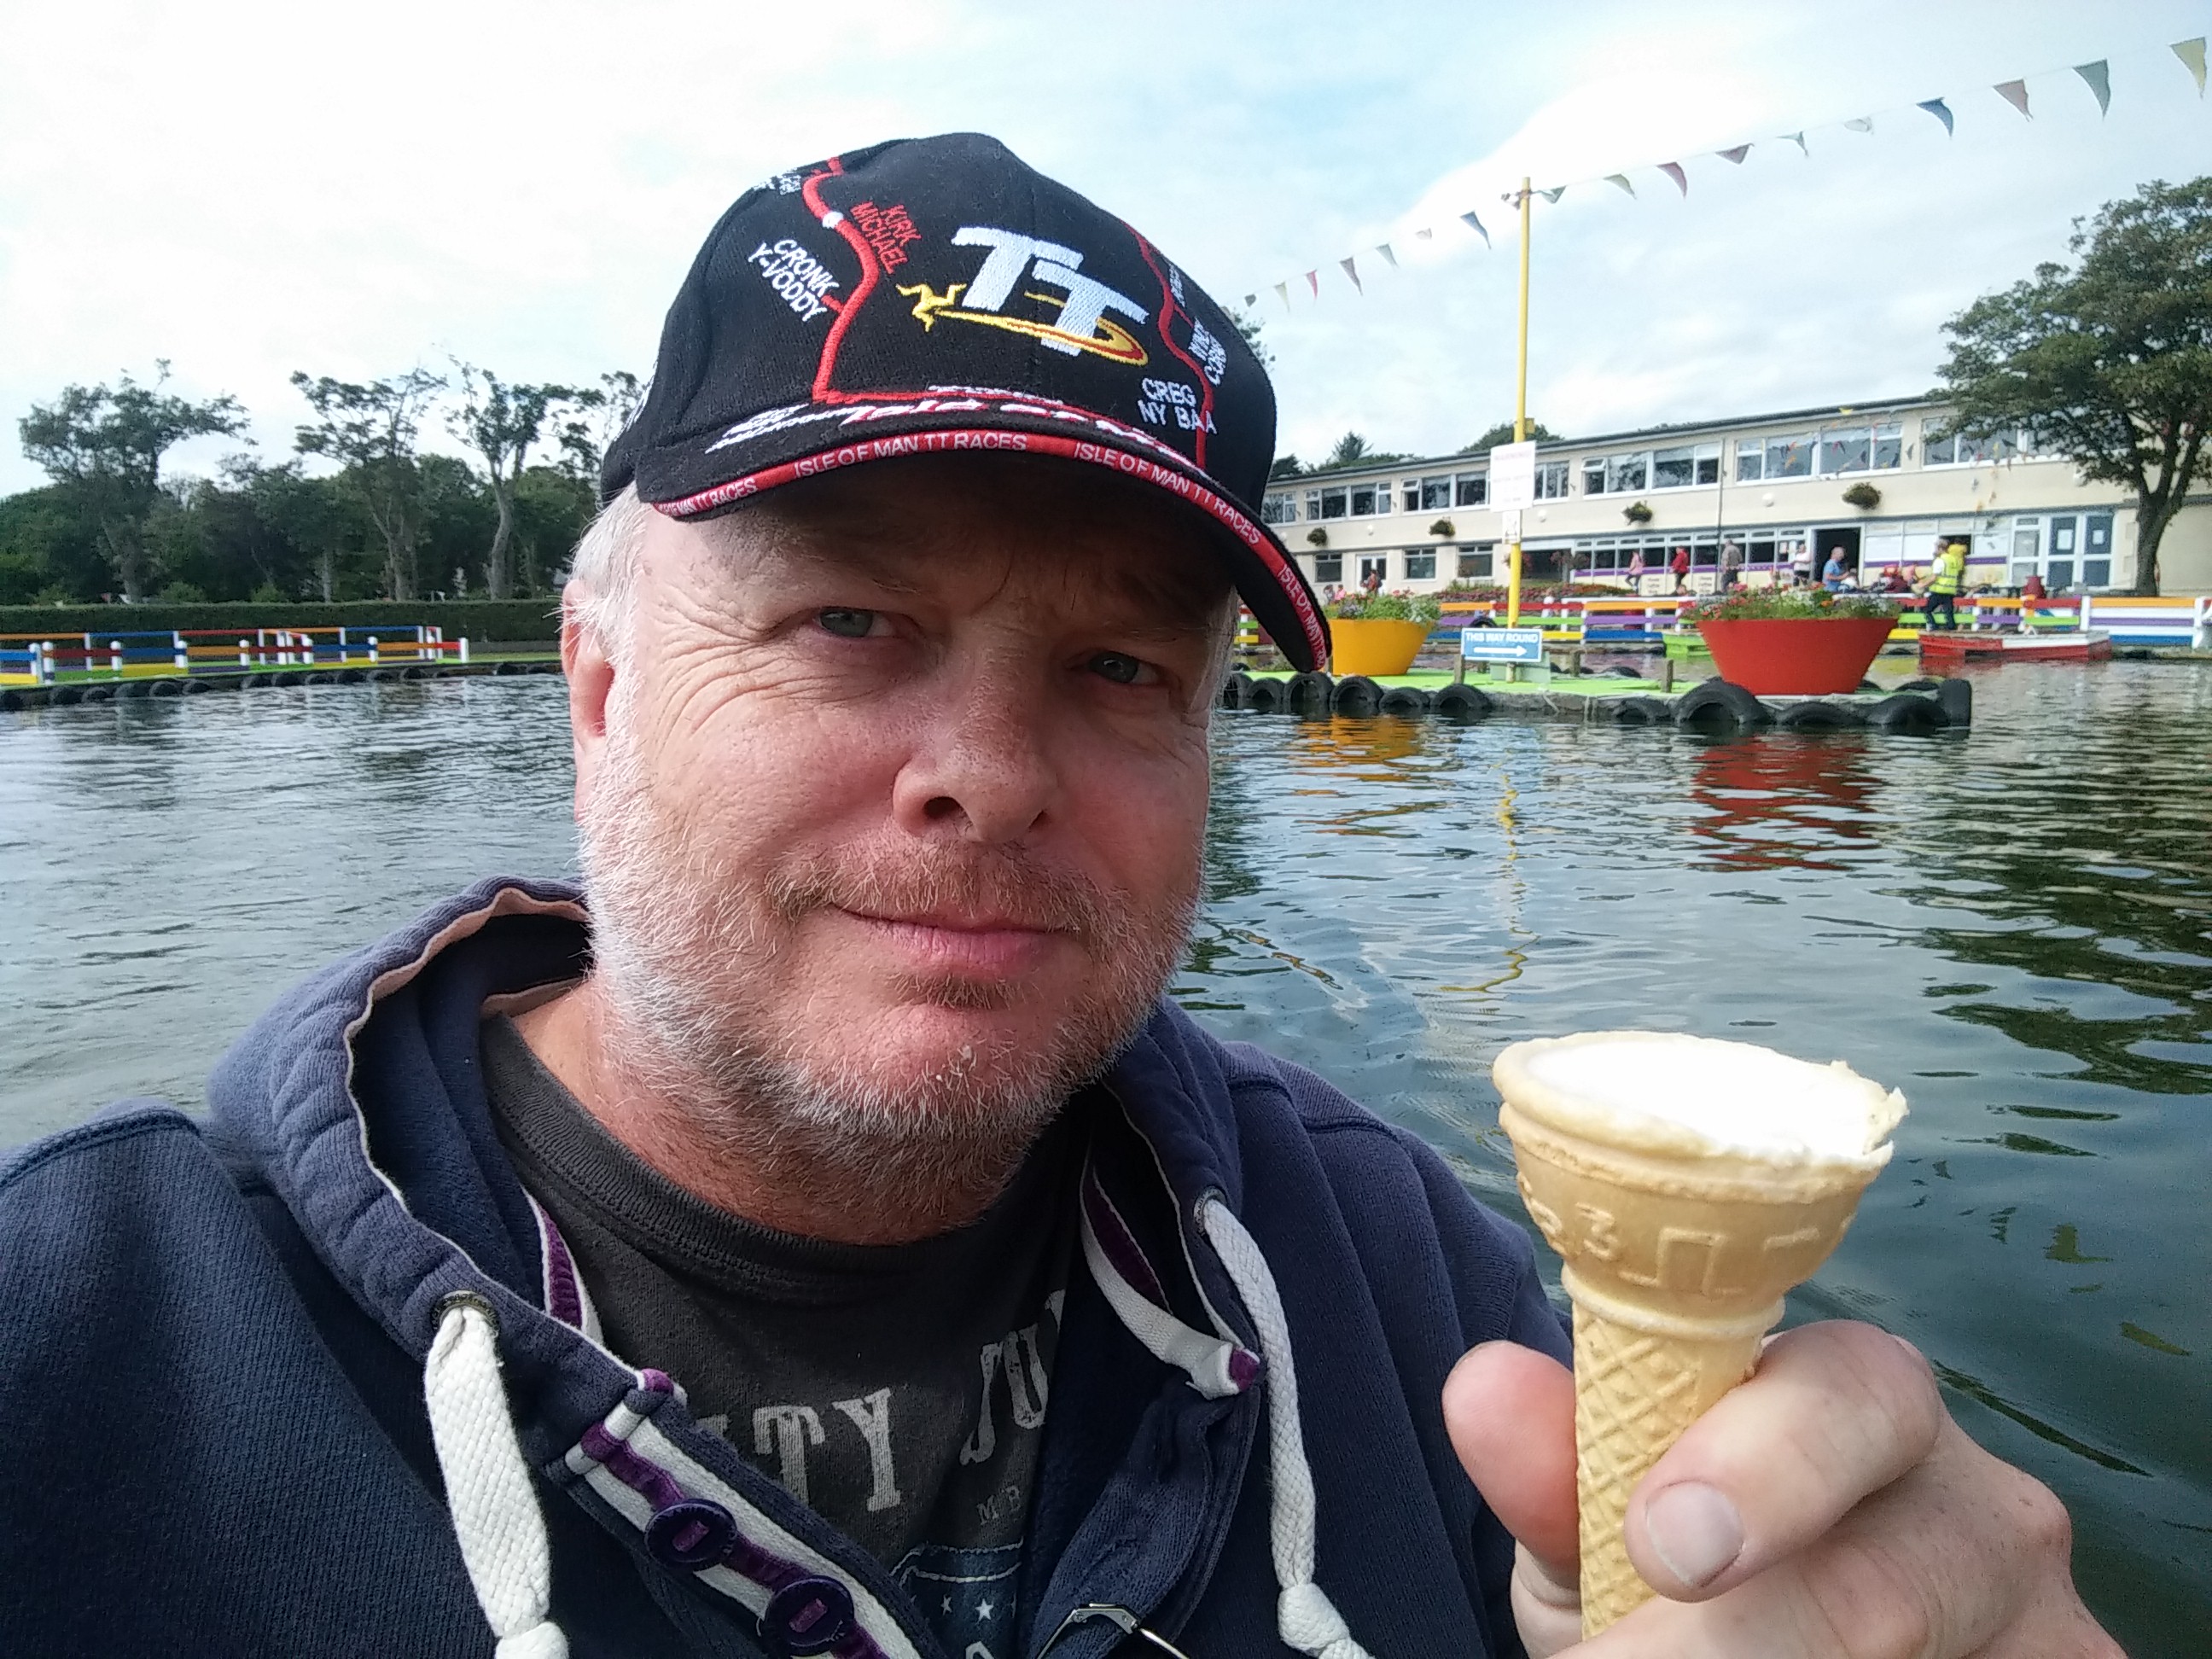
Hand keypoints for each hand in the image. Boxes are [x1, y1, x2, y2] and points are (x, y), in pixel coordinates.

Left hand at [1443, 1322, 2121, 1656]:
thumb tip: (1483, 1384)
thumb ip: (1560, 1467)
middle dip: (1745, 1644)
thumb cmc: (1675, 1576)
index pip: (1845, 1393)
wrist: (1757, 1652)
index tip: (1662, 1543)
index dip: (1758, 1463)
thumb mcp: (1605, 1530)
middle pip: (1893, 1579)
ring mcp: (2046, 1630)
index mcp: (1866, 1403)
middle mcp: (1985, 1509)